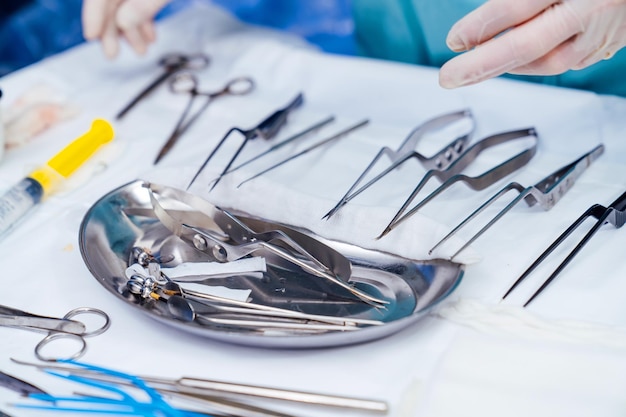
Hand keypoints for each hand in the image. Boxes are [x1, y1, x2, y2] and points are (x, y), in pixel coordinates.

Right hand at [82, 0, 169, 57]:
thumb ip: (145, 4)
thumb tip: (124, 22)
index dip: (93, 14)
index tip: (91, 35)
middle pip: (110, 2)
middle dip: (111, 29)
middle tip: (112, 53)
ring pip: (125, 6)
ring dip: (131, 31)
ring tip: (141, 50)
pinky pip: (140, 4)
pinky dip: (143, 22)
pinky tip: (149, 38)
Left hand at [439, 0, 625, 88]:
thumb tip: (487, 19)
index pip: (519, 6)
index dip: (481, 24)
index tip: (455, 39)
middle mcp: (595, 8)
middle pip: (528, 44)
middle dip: (482, 65)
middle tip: (450, 76)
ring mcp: (606, 30)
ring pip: (550, 62)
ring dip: (507, 66)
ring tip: (475, 67)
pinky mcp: (611, 44)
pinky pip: (568, 60)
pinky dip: (535, 62)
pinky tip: (515, 60)